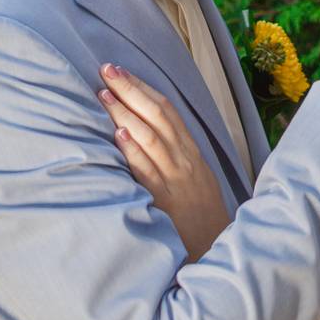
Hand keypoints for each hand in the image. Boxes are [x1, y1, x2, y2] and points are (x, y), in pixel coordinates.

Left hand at [97, 63, 229, 262]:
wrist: (215, 249)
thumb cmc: (199, 215)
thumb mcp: (193, 177)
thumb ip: (173, 155)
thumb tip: (143, 131)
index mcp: (191, 151)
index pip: (167, 110)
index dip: (144, 88)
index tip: (121, 71)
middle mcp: (185, 159)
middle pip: (158, 115)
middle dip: (131, 89)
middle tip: (107, 69)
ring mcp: (175, 178)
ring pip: (151, 137)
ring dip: (126, 113)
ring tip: (104, 94)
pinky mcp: (165, 199)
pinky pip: (148, 170)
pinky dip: (134, 150)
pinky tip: (119, 134)